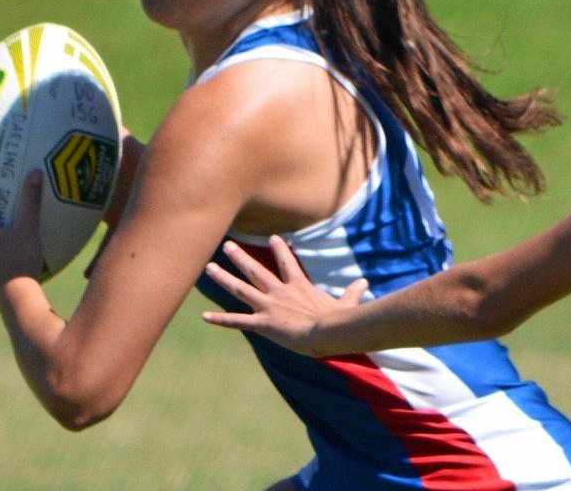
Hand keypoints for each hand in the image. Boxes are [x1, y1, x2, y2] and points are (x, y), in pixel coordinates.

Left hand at [200, 236, 366, 356]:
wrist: (327, 331)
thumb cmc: (338, 320)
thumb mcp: (347, 303)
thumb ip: (353, 292)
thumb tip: (366, 283)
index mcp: (299, 287)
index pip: (288, 263)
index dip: (281, 250)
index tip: (275, 238)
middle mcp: (279, 292)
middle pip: (256, 270)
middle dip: (240, 257)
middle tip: (227, 245)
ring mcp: (269, 306)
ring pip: (241, 288)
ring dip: (224, 278)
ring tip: (209, 268)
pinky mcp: (263, 323)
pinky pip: (238, 321)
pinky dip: (221, 320)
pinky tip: (204, 317)